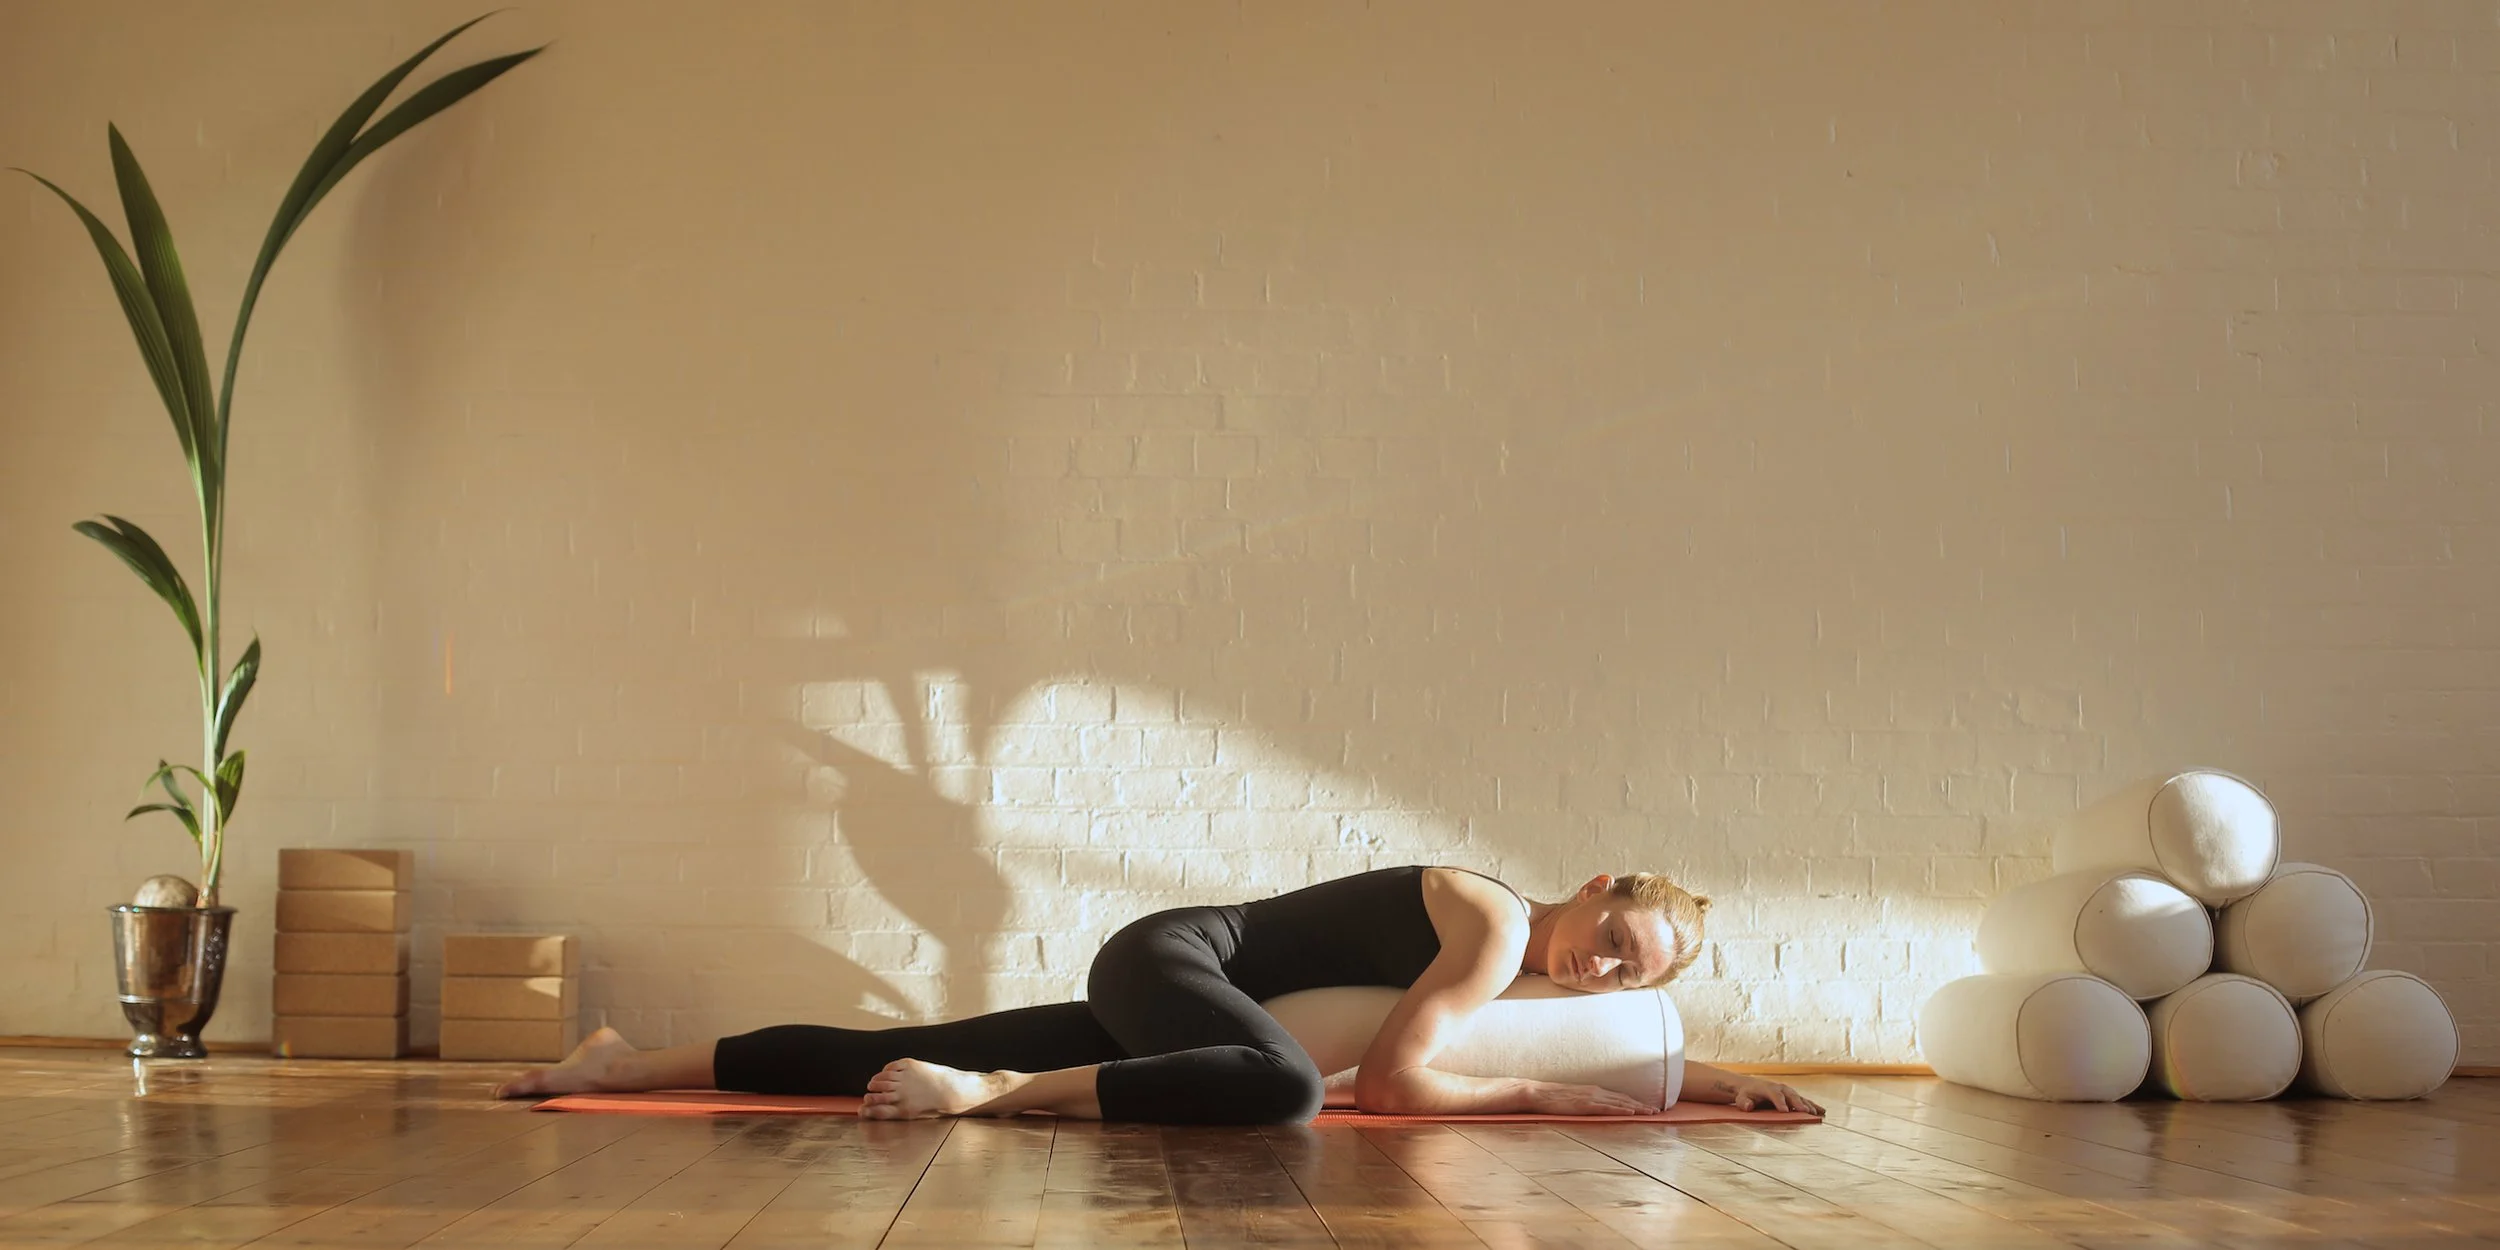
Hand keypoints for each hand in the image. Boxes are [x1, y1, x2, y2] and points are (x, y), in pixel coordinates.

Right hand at [1525, 1081, 1657, 1115]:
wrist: (1538, 1093)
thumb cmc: (1553, 1098)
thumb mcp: (1574, 1098)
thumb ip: (1586, 1101)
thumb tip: (1595, 1109)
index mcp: (1594, 1090)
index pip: (1620, 1096)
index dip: (1636, 1101)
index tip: (1649, 1106)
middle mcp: (1596, 1091)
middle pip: (1624, 1098)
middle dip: (1642, 1104)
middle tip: (1658, 1110)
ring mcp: (1591, 1098)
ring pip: (1620, 1102)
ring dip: (1637, 1107)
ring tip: (1651, 1112)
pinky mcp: (1585, 1105)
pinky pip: (1607, 1108)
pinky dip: (1621, 1109)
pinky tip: (1631, 1112)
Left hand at [1712, 1074, 1822, 1114]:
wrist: (1751, 1087)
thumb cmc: (1746, 1094)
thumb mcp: (1741, 1098)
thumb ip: (1744, 1102)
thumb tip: (1748, 1106)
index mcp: (1768, 1089)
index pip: (1775, 1095)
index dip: (1780, 1103)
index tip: (1785, 1111)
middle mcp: (1781, 1089)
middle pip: (1791, 1096)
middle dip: (1798, 1104)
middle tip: (1806, 1112)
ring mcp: (1788, 1092)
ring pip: (1800, 1098)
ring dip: (1809, 1106)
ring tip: (1817, 1114)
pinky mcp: (1793, 1097)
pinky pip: (1805, 1101)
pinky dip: (1813, 1106)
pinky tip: (1822, 1112)